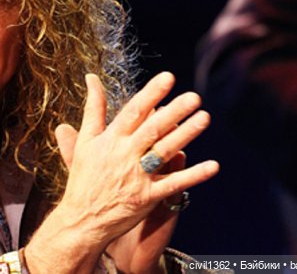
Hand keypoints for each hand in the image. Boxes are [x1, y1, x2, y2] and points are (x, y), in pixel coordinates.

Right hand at [24, 72, 218, 273]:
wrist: (82, 219)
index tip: (168, 77)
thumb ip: (92, 108)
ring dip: (186, 135)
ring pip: (165, 152)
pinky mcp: (147, 197)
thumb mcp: (86, 140)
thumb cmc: (84, 177)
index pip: (133, 112)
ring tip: (205, 117)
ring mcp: (137, 177)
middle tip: (194, 97)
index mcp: (110, 139)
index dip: (151, 94)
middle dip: (173, 112)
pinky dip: (193, 175)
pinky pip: (174, 184)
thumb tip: (91, 77)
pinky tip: (214, 165)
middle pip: (152, 129)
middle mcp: (124, 155)